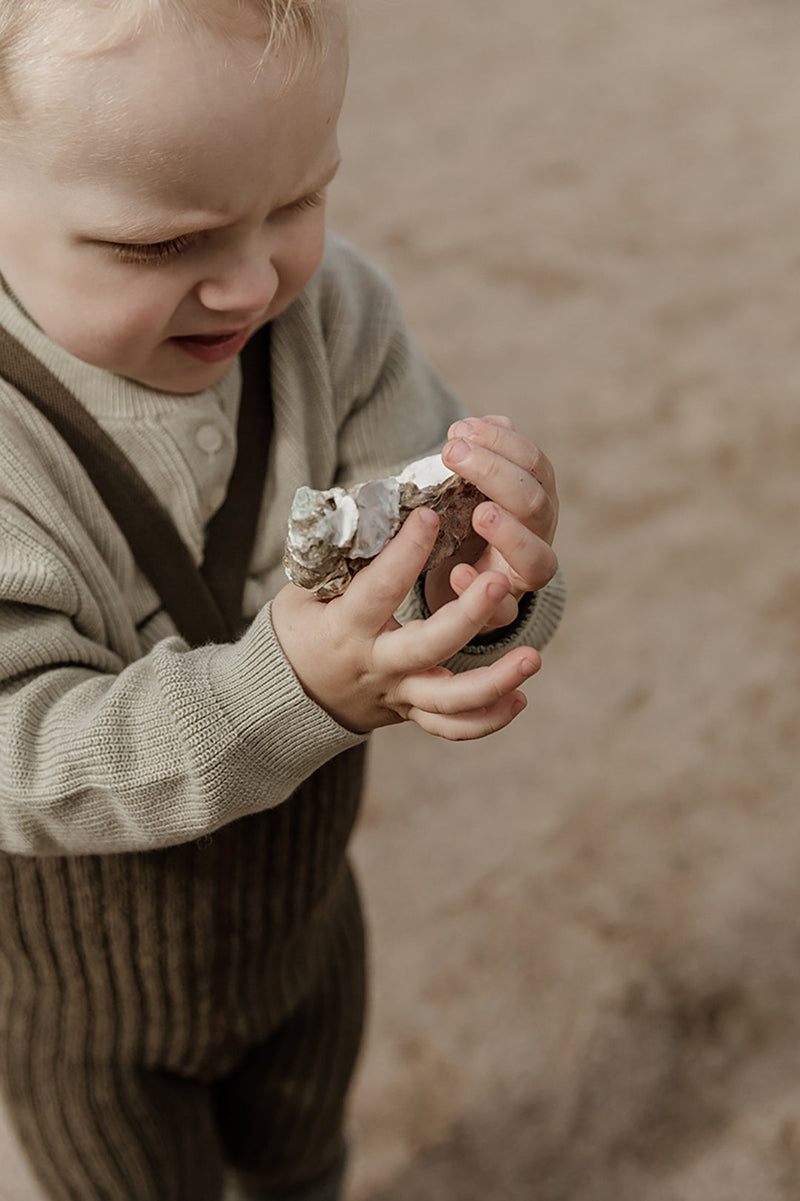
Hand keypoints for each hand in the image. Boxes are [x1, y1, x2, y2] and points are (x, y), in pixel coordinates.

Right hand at [271, 507, 540, 739]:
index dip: (405, 553)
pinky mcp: (411, 713)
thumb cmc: (300, 630)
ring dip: (495, 681)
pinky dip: (488, 719)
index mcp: (345, 630)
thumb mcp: (303, 593)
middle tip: (499, 580)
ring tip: (533, 657)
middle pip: (429, 647)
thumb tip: (375, 509)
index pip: (378, 590)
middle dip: (467, 615)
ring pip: (450, 700)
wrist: (288, 699)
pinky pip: (453, 727)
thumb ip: (338, 561)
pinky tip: (520, 699)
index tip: (430, 515)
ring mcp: (398, 695)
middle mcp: (377, 666)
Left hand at [425, 415, 558, 629]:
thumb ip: (478, 455)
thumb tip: (483, 422)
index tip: (462, 429)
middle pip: (535, 503)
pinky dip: (482, 590)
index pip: (533, 464)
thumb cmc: (464, 523)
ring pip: (538, 560)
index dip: (502, 443)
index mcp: (535, 499)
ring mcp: (524, 576)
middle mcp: (538, 535)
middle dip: (497, 475)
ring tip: (481, 513)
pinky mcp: (500, 612)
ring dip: (512, 535)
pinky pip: (502, 609)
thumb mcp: (468, 487)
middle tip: (454, 455)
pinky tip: (459, 573)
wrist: (455, 582)